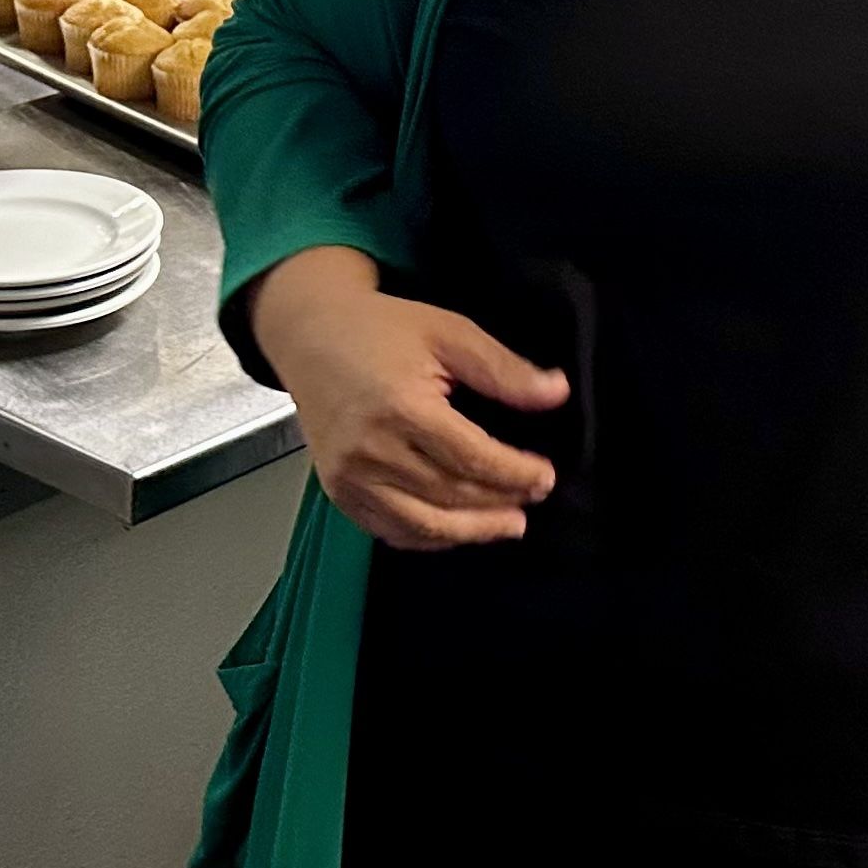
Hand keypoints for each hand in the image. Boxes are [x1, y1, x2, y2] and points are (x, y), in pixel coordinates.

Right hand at [246, 247, 568, 548]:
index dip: (515, 474)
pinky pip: (389, 530)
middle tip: (533, 499)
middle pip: (450, 495)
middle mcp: (371, 450)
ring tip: (508, 525)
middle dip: (500, 502)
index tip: (546, 477)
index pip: (473, 459)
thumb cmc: (379, 329)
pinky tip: (458, 530)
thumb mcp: (448, 332)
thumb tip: (556, 393)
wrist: (311, 334)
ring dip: (470, 531)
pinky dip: (428, 538)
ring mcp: (350, 477)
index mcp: (401, 408)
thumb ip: (502, 369)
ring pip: (422, 524)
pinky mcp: (338, 491)